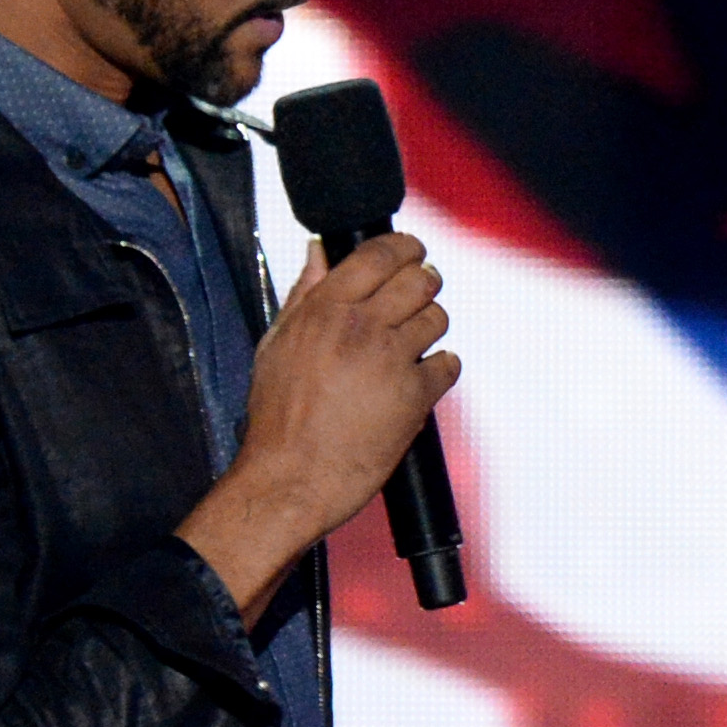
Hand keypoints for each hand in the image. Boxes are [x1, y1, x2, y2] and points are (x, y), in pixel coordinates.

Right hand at [179, 233, 457, 621]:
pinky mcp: (416, 396)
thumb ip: (306, 292)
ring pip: (438, 317)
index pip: (379, 253)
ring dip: (430, 326)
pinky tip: (421, 379)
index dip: (404, 247)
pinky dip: (440, 369)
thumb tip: (320, 248)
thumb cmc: (277, 415)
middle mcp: (360, 327)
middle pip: (420, 279)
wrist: (290, 478)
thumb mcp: (277, 344)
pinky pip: (449, 364)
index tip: (412, 252)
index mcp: (324, 309)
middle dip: (424, 283)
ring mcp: (392, 360)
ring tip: (411, 345)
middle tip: (419, 295)